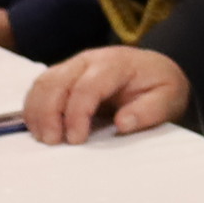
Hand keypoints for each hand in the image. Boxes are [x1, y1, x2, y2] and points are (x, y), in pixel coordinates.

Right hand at [20, 45, 189, 142]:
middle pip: (57, 82)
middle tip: (52, 142)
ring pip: (43, 83)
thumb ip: (150, 110)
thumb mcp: (169, 98)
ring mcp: (72, 65)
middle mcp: (89, 60)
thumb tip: (123, 123)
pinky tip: (38, 128)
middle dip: (49, 113)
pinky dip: (34, 108)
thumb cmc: (160, 86)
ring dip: (37, 112)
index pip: (88, 86)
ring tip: (43, 138)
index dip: (77, 114)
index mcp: (116, 63)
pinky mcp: (62, 75)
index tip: (76, 139)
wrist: (154, 71)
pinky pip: (40, 88)